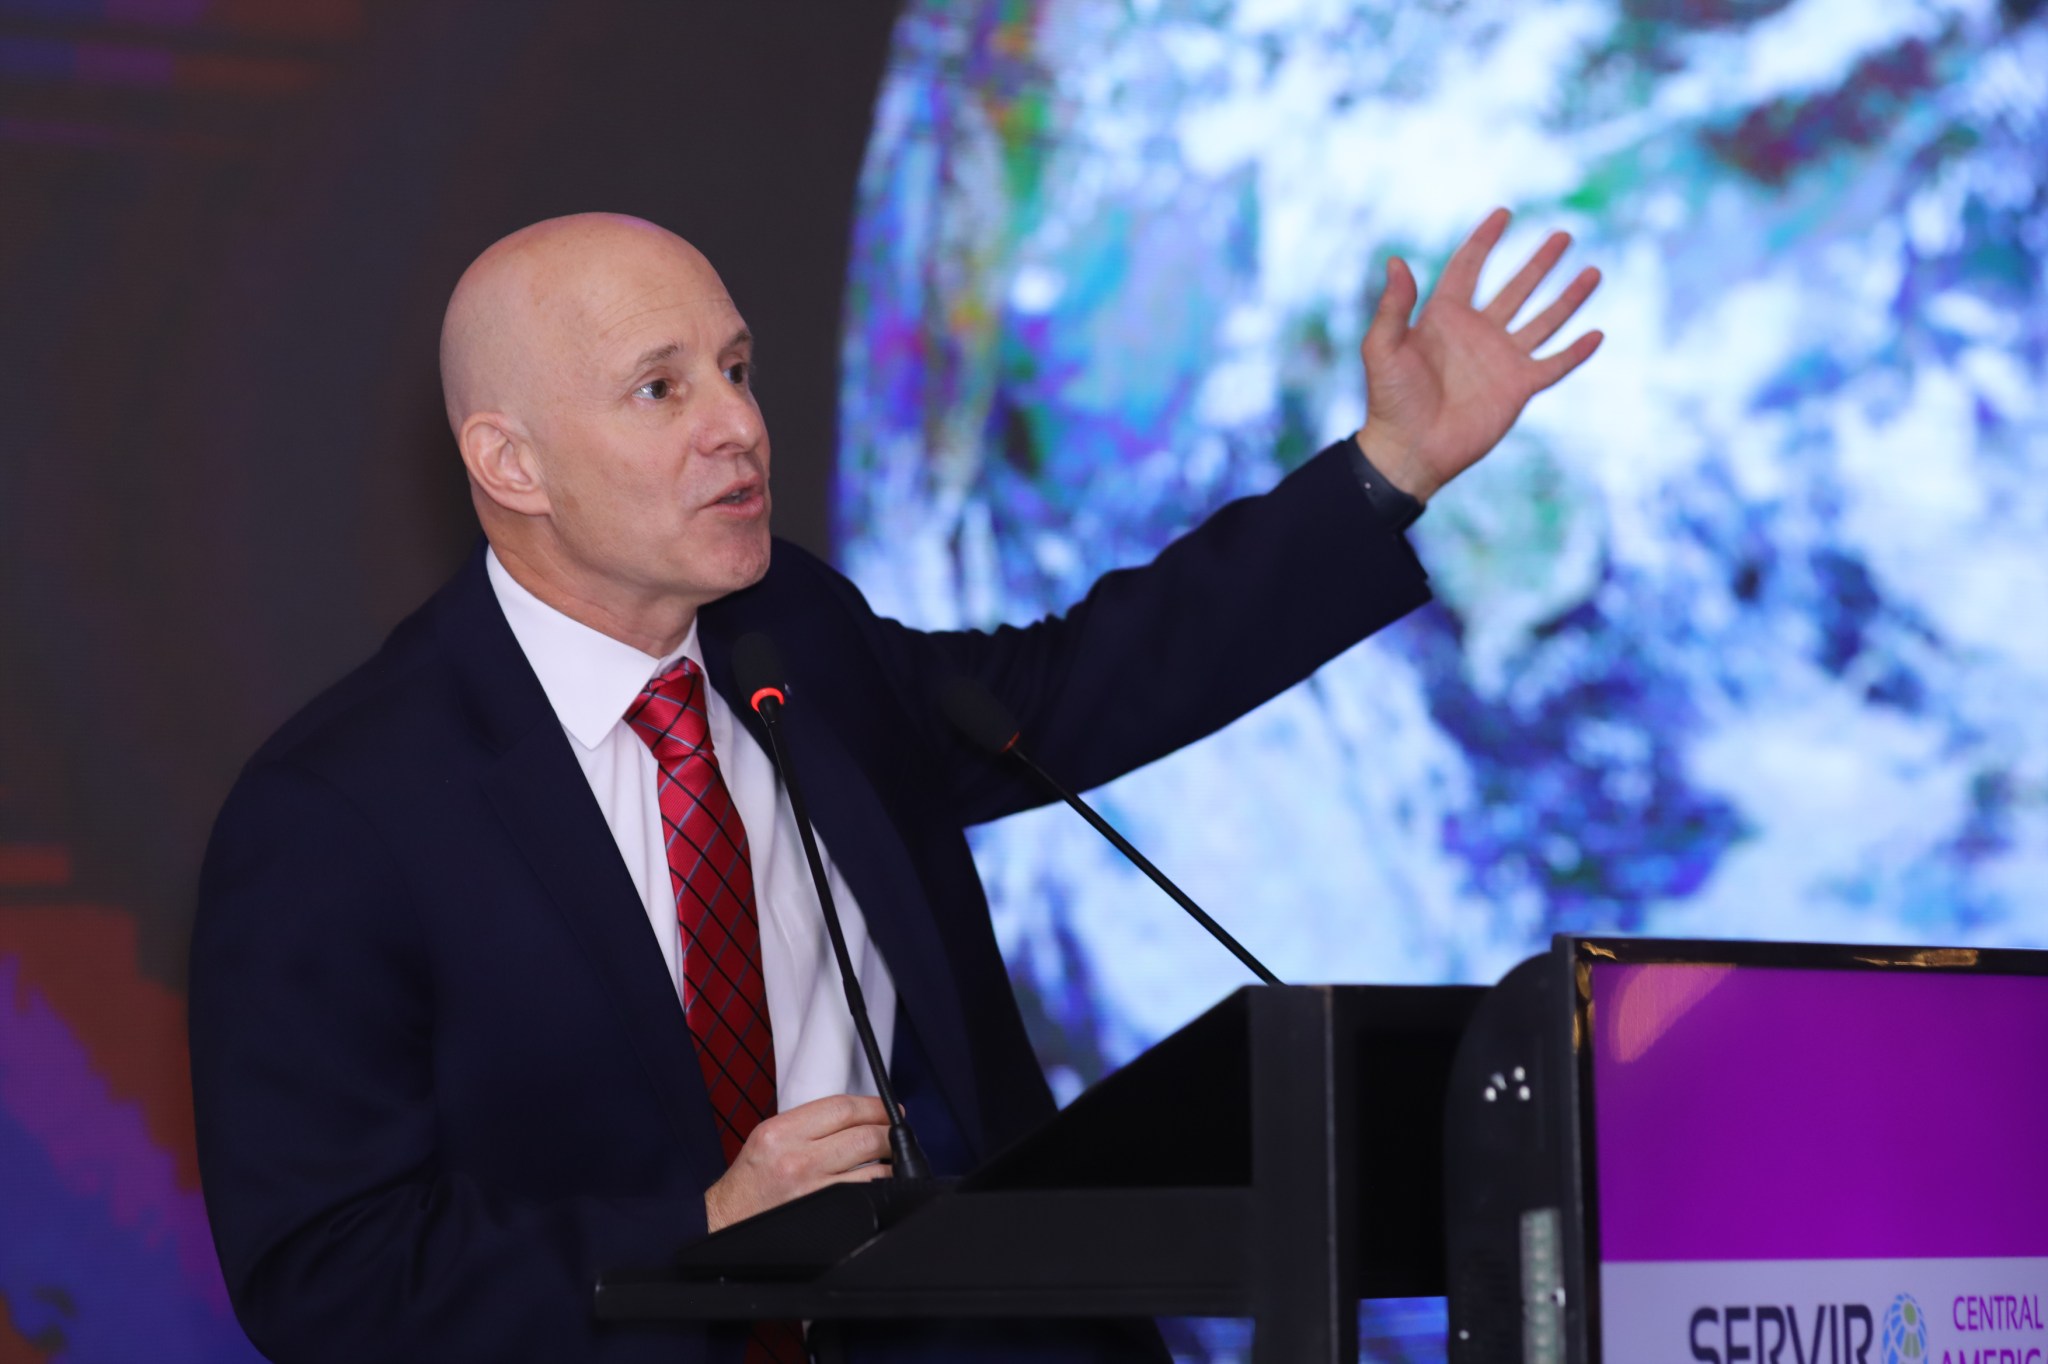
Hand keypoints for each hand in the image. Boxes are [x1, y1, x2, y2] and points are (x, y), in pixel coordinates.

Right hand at [703, 1094, 893, 1232]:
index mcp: (781, 1132)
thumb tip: (858, 1116)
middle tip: (896, 1131)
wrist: (726, 1221)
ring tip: (891, 1157)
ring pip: (873, 1169)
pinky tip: (881, 1181)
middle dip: (889, 1132)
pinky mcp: (824, 1213)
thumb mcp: (769, 1137)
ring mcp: (812, 1190)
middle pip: (863, 1136)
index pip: (842, 1108)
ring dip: (891, 1161)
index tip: (888, 1108)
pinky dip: (879, 1185)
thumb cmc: (750, 1180)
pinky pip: (864, 1194)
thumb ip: (810, 1123)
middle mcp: (797, 1159)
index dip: (874, 1106)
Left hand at [1354, 207, 1602, 502]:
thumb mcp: (1382, 349)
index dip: (1484, 240)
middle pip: (1516, 287)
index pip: (1468, 267)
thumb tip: (1395, 261)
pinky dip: (1576, 351)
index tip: (1503, 213)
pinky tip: (1597, 334)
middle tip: (1563, 235)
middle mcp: (1478, 333)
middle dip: (1539, 262)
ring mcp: (1501, 359)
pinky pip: (1554, 364)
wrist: (1409, 450)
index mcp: (1444, 317)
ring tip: (1593, 271)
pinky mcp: (1518, 387)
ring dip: (1568, 297)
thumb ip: (1393, 306)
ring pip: (1543, 320)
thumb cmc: (1390, 401)